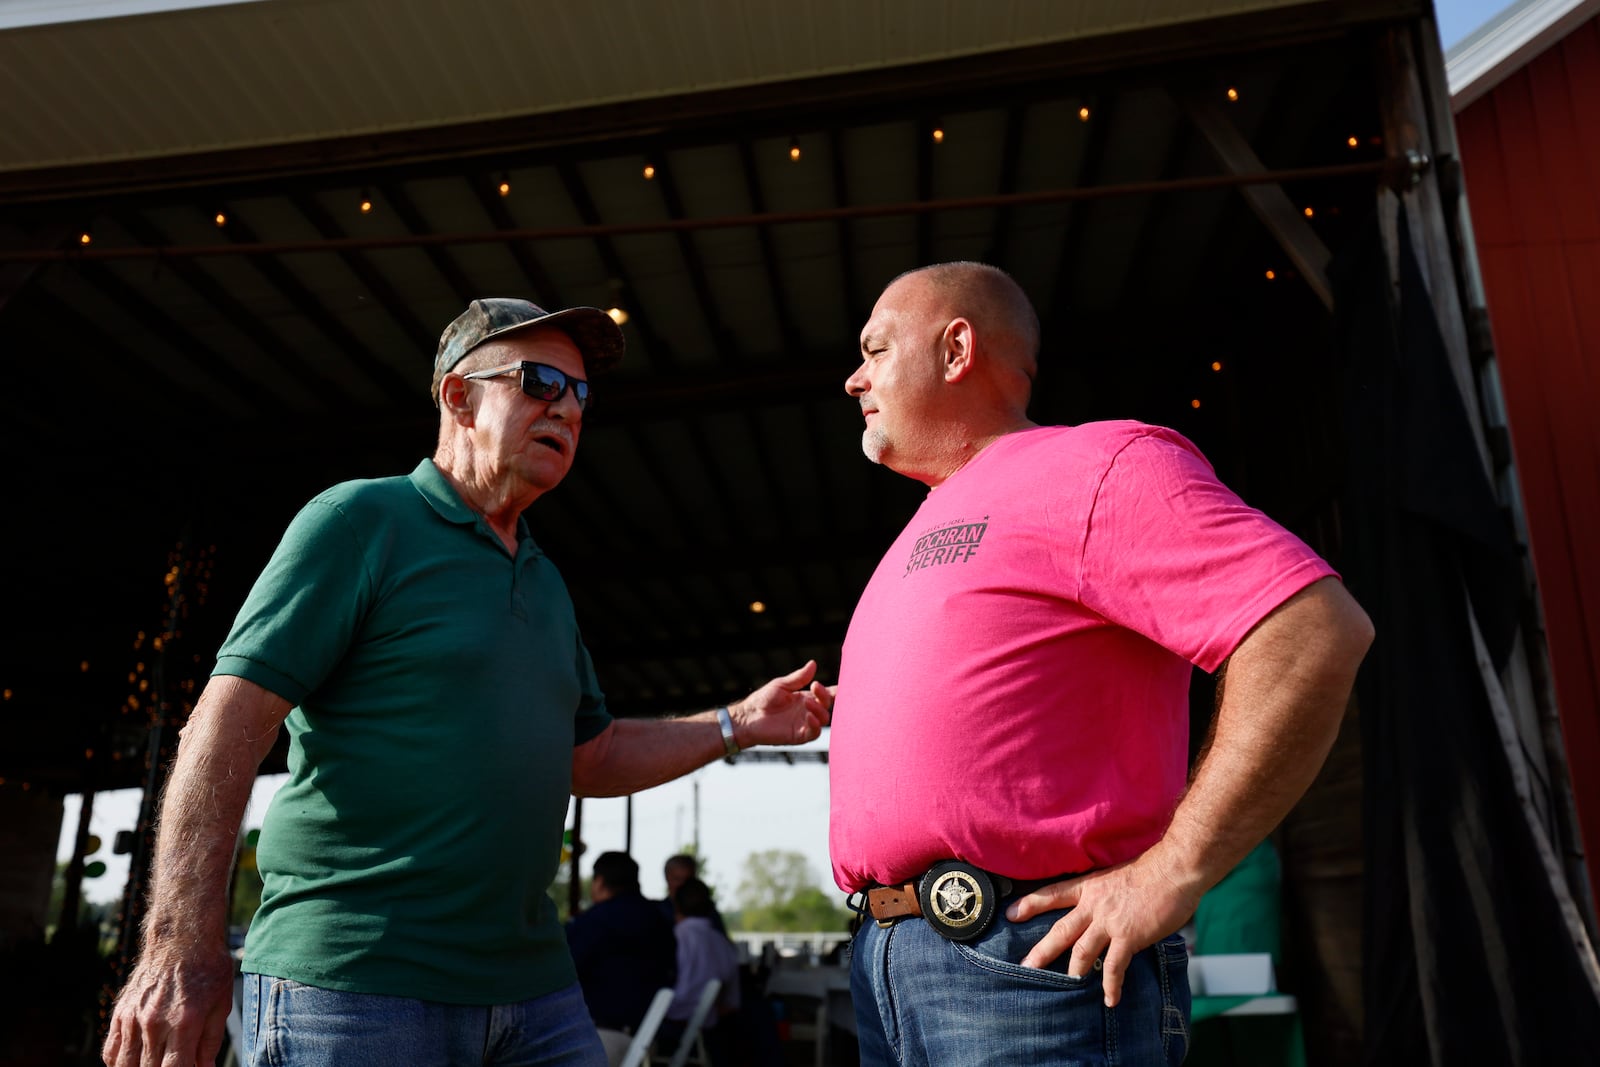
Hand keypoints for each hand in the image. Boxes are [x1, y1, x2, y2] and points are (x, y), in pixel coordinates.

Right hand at [102, 944, 233, 1066]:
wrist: (181, 938)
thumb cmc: (207, 970)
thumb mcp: (220, 1005)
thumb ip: (210, 1042)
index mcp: (184, 1022)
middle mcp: (155, 1022)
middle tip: (174, 1063)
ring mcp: (133, 1018)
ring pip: (125, 1065)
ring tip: (155, 1062)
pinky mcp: (120, 1013)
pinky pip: (110, 1051)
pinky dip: (119, 1063)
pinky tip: (135, 1060)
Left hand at [729, 660, 833, 747]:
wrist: (749, 717)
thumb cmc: (762, 699)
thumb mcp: (781, 685)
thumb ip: (799, 677)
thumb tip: (813, 664)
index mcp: (805, 697)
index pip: (825, 694)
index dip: (835, 690)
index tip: (840, 685)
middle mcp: (808, 710)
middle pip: (827, 705)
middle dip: (825, 696)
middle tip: (815, 687)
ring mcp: (804, 723)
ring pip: (824, 719)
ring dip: (820, 710)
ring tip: (807, 702)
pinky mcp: (799, 735)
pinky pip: (814, 732)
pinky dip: (815, 725)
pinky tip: (809, 716)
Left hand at [1005, 855, 1201, 1007]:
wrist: (1173, 870)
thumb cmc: (1152, 870)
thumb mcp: (1116, 875)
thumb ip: (1106, 894)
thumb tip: (1103, 909)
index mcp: (1090, 886)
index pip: (1053, 894)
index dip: (1030, 904)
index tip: (1011, 914)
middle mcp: (1094, 904)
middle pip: (1059, 929)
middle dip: (1041, 950)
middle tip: (1024, 967)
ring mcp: (1109, 922)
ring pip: (1081, 951)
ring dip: (1072, 972)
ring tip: (1063, 987)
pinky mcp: (1128, 937)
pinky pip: (1114, 967)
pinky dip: (1111, 985)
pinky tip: (1109, 1000)